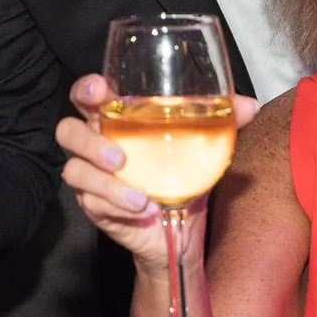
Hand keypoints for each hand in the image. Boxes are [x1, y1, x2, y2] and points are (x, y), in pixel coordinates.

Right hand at [57, 75, 258, 271]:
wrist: (180, 228)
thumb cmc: (184, 175)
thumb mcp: (204, 146)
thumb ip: (223, 121)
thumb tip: (249, 105)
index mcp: (116, 119)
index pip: (87, 95)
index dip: (86, 89)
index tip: (101, 90)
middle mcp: (97, 143)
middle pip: (67, 131)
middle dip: (87, 139)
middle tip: (119, 157)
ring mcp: (92, 177)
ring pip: (73, 170)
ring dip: (106, 184)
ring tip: (139, 194)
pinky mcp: (94, 206)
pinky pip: (91, 202)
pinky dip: (117, 205)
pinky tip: (143, 209)